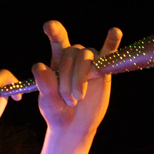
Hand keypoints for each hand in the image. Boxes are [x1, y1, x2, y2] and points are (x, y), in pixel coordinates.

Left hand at [32, 21, 121, 135]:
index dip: (54, 31)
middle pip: (72, 53)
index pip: (57, 40)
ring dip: (80, 77)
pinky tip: (114, 32)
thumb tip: (39, 66)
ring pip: (86, 57)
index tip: (48, 26)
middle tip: (67, 101)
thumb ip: (44, 85)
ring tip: (78, 98)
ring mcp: (90, 63)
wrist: (74, 126)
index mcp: (58, 59)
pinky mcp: (104, 71)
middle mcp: (74, 57)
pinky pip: (109, 54)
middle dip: (67, 78)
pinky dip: (112, 42)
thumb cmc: (57, 112)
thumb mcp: (47, 101)